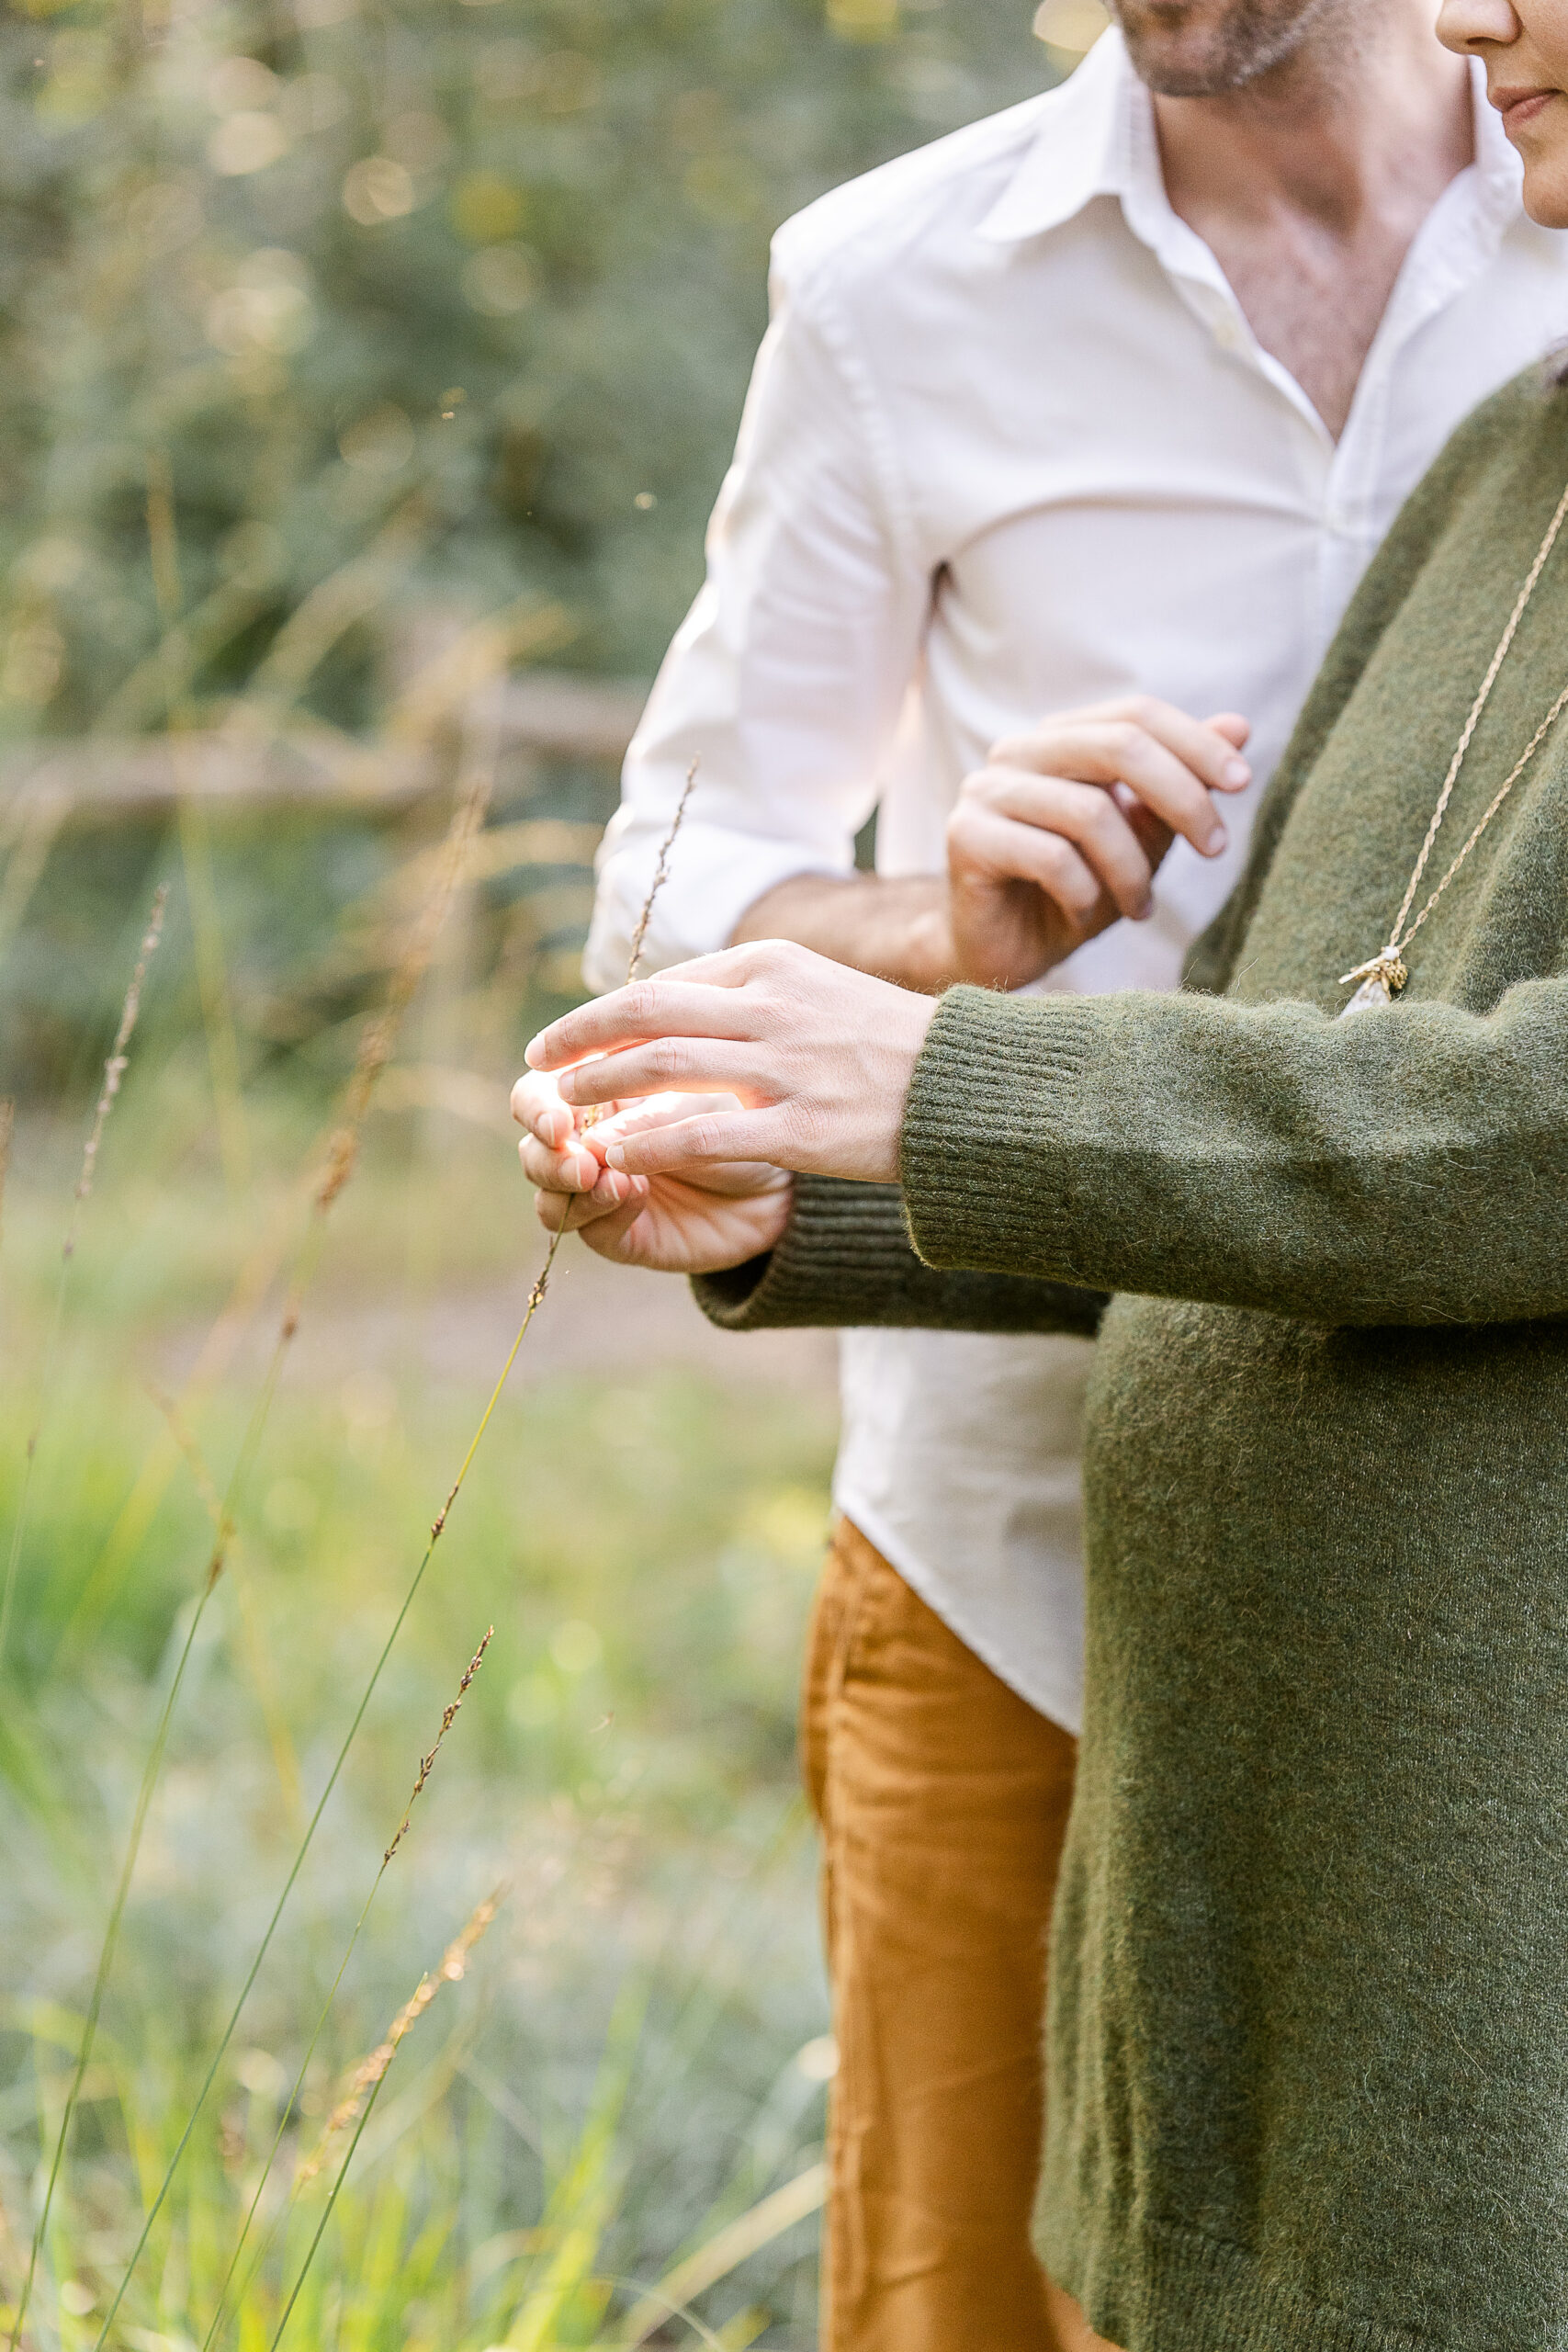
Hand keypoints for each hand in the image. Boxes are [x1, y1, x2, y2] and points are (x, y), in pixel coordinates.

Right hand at [512, 1071, 792, 1272]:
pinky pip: (590, 1230)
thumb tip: (587, 1142)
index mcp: (597, 1093)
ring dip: (567, 1189)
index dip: (537, 1107)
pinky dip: (602, 1213)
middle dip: (548, 1157)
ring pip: (548, 1196)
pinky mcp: (620, 1235)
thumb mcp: (699, 1105)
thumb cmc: (741, 1123)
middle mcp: (589, 1143)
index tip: (558, 1120)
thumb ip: (645, 1119)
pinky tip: (632, 1195)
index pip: (539, 1094)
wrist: (782, 1182)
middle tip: (580, 1162)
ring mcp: (601, 1192)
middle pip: (534, 1150)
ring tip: (602, 1178)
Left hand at [523, 939, 937, 1182]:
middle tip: (540, 1065)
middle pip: (647, 1012)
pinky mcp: (801, 1128)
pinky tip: (618, 1157)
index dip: (605, 1013)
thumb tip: (682, 1007)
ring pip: (662, 1066)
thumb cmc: (896, 1047)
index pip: (666, 983)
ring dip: (600, 1089)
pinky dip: (647, 1144)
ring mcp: (786, 1067)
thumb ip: (755, 996)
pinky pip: (701, 1133)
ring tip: (565, 1110)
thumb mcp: (823, 992)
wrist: (972, 1089)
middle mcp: (773, 1006)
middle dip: (581, 1038)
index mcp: (775, 966)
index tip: (570, 1038)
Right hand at [945, 697, 1252, 988]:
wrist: (1001, 956)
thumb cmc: (1073, 895)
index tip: (1243, 784)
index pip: (1135, 714)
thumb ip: (1180, 784)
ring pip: (1089, 811)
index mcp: (1059, 740)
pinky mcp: (966, 837)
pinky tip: (1084, 916)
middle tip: (1218, 848)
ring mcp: (985, 791)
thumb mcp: (1141, 839)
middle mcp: (1017, 752)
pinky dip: (1085, 893)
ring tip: (1141, 909)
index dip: (1195, 744)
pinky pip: (1051, 857)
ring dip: (1132, 870)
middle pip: (1118, 746)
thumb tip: (1239, 727)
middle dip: (1182, 797)